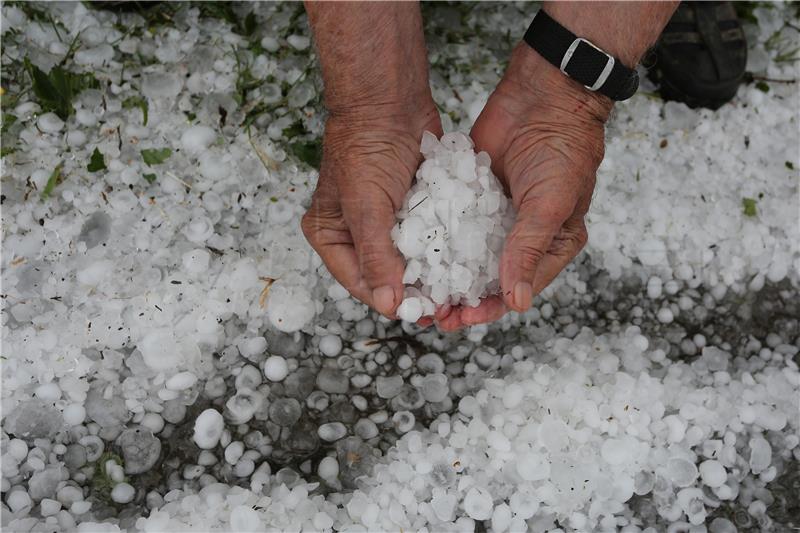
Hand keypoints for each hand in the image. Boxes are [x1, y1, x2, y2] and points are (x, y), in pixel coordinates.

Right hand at [302, 104, 441, 316]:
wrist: (389, 100)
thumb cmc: (367, 148)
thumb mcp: (366, 207)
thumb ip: (376, 256)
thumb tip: (387, 305)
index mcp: (332, 236)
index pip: (360, 282)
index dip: (389, 301)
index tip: (421, 314)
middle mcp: (356, 234)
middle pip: (386, 277)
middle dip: (414, 293)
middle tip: (444, 308)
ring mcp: (386, 223)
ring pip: (410, 261)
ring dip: (432, 276)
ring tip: (456, 292)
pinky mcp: (412, 210)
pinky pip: (427, 239)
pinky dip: (443, 251)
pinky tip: (463, 264)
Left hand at [435, 45, 611, 330]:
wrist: (545, 94)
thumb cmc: (561, 151)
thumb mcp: (548, 205)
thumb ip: (528, 250)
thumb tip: (517, 302)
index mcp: (551, 246)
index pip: (518, 288)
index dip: (489, 307)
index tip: (460, 319)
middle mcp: (522, 236)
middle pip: (488, 278)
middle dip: (461, 297)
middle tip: (432, 313)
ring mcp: (495, 215)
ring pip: (467, 254)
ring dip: (446, 273)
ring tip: (419, 290)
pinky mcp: (473, 194)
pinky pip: (453, 221)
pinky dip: (437, 237)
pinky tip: (414, 252)